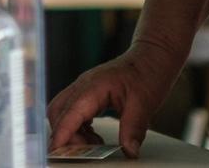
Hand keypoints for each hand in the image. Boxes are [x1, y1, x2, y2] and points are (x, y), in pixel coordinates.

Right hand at [46, 39, 186, 159]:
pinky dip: (78, 127)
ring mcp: (84, 88)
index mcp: (93, 87)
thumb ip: (133, 128)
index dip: (61, 134)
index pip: (69, 113)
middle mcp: (83, 86)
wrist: (151, 56)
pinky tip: (94, 136)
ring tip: (93, 145)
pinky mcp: (89, 93)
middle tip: (84, 152)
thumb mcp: (144, 104)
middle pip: (57, 112)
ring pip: (62, 112)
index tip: (56, 152)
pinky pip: (72, 111)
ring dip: (71, 131)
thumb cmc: (147, 73)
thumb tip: (129, 151)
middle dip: (64, 135)